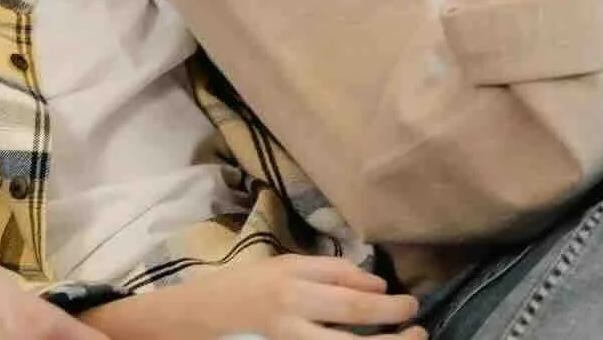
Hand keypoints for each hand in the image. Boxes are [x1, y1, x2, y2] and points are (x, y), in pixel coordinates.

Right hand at [86, 255, 422, 339]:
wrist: (188, 324)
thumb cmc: (233, 292)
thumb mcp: (273, 269)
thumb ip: (317, 271)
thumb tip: (369, 281)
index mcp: (287, 275)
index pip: (343, 277)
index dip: (376, 287)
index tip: (396, 295)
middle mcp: (290, 304)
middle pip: (354, 309)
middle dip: (392, 313)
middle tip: (415, 314)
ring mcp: (287, 337)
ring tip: (412, 338)